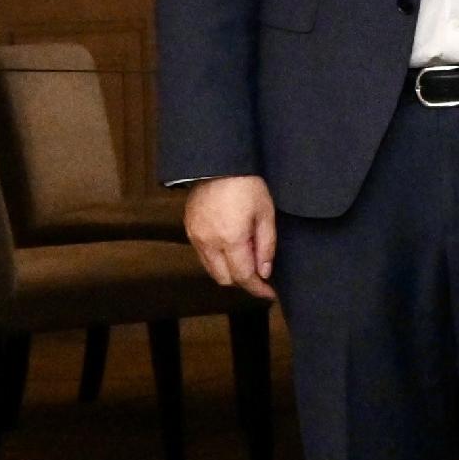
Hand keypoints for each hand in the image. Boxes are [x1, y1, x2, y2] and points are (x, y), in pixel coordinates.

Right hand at [184, 175, 276, 298]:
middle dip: (243, 281)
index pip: (243, 276)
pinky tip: (232, 250)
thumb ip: (266, 246)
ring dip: (229, 272)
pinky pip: (203, 256)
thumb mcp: (266, 214)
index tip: (269, 294)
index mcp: (230, 239)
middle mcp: (208, 242)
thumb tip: (264, 272)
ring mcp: (195, 237)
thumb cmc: (247, 186)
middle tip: (261, 275)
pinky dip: (217, 260)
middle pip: (224, 279)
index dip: (257, 289)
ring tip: (247, 260)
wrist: (218, 165)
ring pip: (211, 269)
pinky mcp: (189, 230)